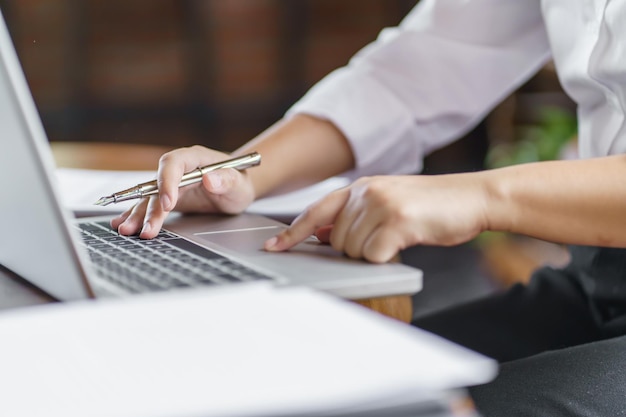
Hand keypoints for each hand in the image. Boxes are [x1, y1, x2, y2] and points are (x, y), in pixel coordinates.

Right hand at [111, 146, 255, 237]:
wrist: (237, 189)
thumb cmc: (240, 183)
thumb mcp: (239, 183)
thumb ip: (227, 180)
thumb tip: (210, 178)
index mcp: (195, 158)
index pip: (174, 163)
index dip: (168, 181)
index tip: (169, 203)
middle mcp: (178, 169)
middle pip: (157, 185)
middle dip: (150, 208)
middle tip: (146, 229)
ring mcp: (170, 184)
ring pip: (150, 198)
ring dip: (138, 215)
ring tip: (127, 231)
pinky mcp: (167, 197)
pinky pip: (149, 205)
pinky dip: (136, 215)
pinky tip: (122, 224)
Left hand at [265, 174, 489, 262]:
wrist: (473, 198)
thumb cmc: (432, 207)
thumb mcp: (388, 204)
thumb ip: (356, 217)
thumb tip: (324, 235)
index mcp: (360, 186)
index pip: (316, 211)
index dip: (293, 232)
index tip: (275, 246)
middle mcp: (366, 191)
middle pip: (337, 240)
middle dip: (356, 249)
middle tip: (386, 239)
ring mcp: (381, 204)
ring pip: (354, 250)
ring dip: (374, 253)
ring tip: (399, 237)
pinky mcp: (397, 220)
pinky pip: (374, 255)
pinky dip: (388, 258)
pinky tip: (406, 241)